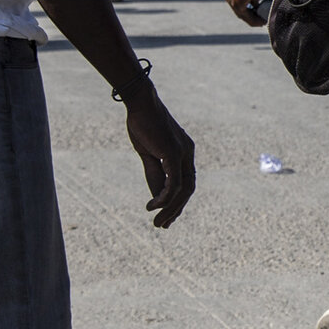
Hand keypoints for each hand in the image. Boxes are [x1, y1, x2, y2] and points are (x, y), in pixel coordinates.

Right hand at [123, 90, 195, 226]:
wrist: (140, 103)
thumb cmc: (143, 125)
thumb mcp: (149, 154)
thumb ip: (155, 174)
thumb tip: (156, 198)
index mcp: (184, 152)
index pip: (186, 183)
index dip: (178, 201)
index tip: (166, 215)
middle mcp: (188, 153)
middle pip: (188, 190)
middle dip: (176, 210)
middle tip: (162, 225)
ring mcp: (183, 153)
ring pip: (182, 190)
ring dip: (170, 209)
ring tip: (157, 222)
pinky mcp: (173, 153)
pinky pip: (173, 183)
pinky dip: (163, 198)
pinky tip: (152, 206)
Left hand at [223, 0, 265, 26]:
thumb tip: (255, 5)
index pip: (238, 1)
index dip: (247, 7)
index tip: (255, 11)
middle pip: (240, 10)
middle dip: (250, 15)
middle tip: (259, 20)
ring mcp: (231, 1)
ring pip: (243, 14)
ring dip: (253, 19)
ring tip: (262, 23)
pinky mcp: (237, 6)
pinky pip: (246, 16)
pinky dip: (254, 20)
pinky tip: (261, 22)